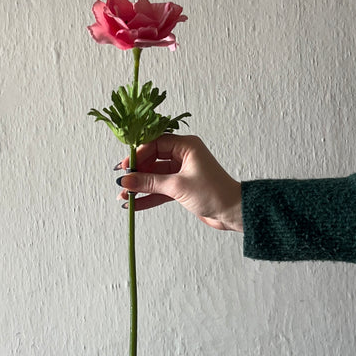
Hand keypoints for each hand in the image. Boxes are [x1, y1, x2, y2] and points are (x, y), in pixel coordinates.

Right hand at [116, 135, 242, 231]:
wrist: (233, 212)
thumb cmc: (213, 193)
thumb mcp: (177, 186)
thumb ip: (150, 183)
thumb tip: (126, 180)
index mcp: (186, 146)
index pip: (155, 143)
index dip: (138, 154)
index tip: (125, 166)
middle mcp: (184, 155)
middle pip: (153, 159)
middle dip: (137, 172)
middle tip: (122, 182)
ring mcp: (182, 171)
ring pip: (155, 176)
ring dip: (140, 186)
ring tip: (124, 196)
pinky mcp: (182, 187)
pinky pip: (160, 189)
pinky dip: (149, 196)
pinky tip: (135, 203)